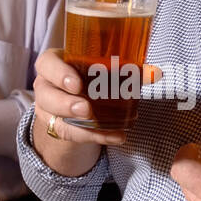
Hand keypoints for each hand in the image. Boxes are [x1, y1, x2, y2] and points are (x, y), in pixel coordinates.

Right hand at [31, 48, 127, 176]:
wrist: (77, 102)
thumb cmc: (88, 77)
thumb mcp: (99, 69)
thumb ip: (124, 68)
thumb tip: (155, 72)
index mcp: (54, 65)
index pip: (46, 64)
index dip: (58, 73)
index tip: (76, 84)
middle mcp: (47, 87)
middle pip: (46, 95)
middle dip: (65, 103)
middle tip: (85, 109)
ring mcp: (50, 110)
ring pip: (56, 119)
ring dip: (79, 124)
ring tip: (97, 124)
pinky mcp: (60, 129)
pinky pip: (76, 135)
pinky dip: (97, 136)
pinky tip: (118, 137)